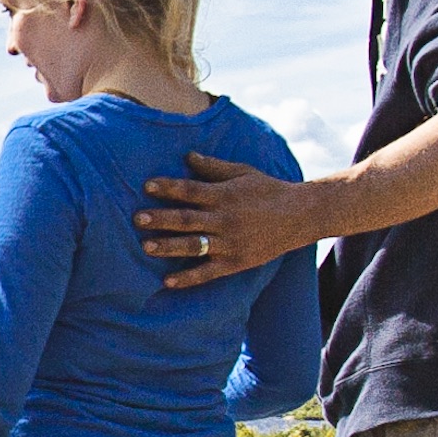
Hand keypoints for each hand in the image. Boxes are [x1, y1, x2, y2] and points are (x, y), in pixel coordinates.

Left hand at [139, 153, 320, 292]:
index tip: (147, 185)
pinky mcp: (235, 262)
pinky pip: (208, 272)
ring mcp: (230, 242)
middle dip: (161, 218)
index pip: (191, 190)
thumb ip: (213, 167)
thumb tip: (187, 156)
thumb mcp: (243, 172)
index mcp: (225, 195)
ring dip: (168, 247)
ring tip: (145, 246)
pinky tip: (167, 281)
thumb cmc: (268, 190)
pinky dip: (188, 278)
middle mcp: (225, 219)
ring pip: (194, 245)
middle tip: (137, 219)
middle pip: (187, 219)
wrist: (300, 216)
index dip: (169, 187)